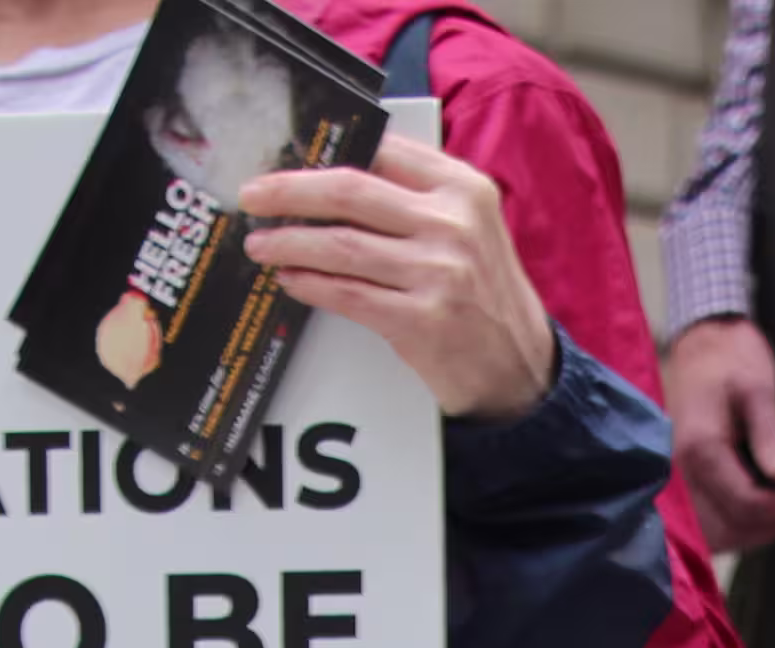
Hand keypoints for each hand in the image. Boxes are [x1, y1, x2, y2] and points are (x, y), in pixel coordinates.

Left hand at [239, 138, 557, 423]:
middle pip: (349, 191)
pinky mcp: (423, 320)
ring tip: (259, 245)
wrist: (522, 370)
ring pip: (340, 245)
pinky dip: (311, 285)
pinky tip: (290, 280)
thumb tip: (332, 180)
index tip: (285, 159)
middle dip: (289, 192)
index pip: (380, 151)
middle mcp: (453, 224)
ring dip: (288, 243)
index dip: (324, 154)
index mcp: (463, 188)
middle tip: (252, 196)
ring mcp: (440, 273)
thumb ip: (416, 198)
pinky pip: (348, 294)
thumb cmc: (484, 295)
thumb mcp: (468, 228)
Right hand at [667, 315, 774, 553]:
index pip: (745, 502)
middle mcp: (680, 473)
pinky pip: (707, 525)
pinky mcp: (682, 486)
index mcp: (699, 448)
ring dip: (755, 529)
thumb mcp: (758, 387)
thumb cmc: (730, 360)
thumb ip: (771, 432)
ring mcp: (677, 483)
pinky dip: (738, 525)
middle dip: (771, 522)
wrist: (703, 347)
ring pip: (717, 535)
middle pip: (729, 529)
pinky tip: (761, 508)